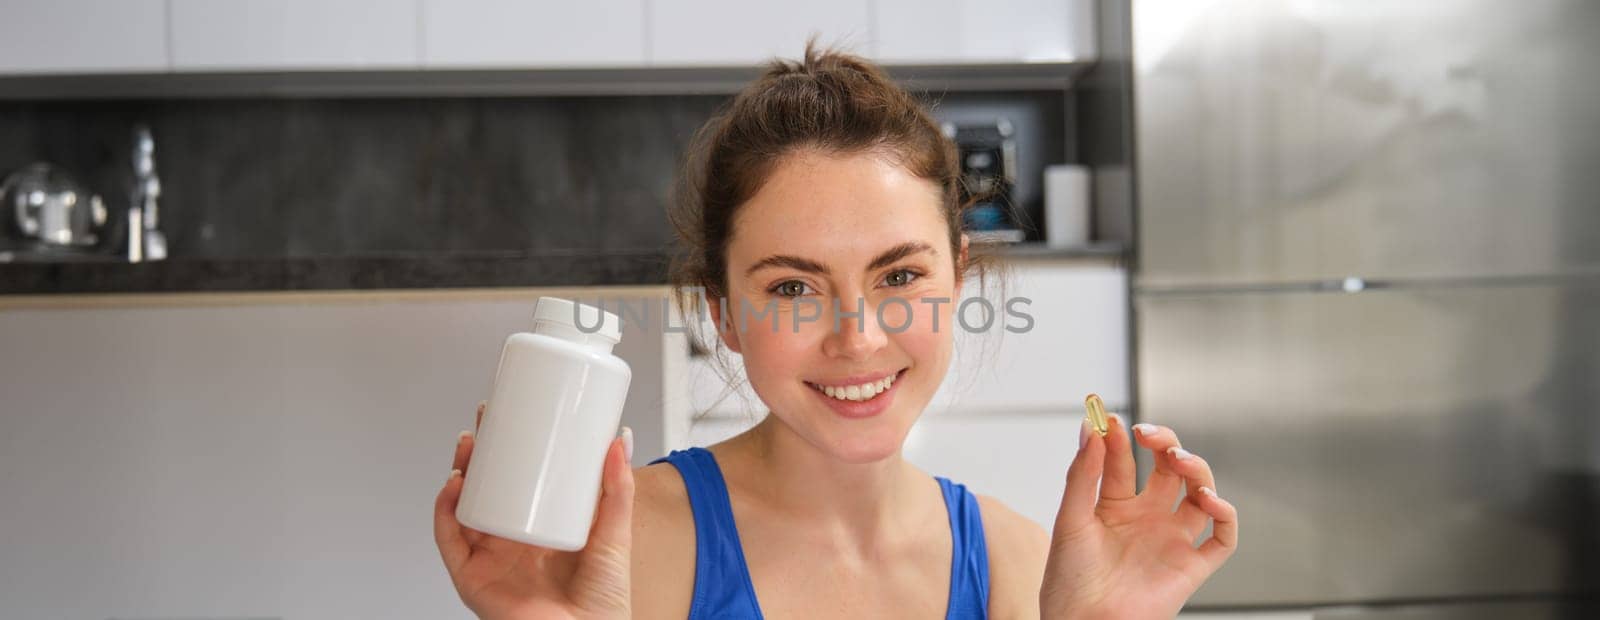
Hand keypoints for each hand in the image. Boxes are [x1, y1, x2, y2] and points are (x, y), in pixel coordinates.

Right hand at [433, 402, 634, 619]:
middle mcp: (511, 541)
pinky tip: (453, 486)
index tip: (512, 414)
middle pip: (484, 488)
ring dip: (458, 472)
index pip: (517, 481)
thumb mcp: (615, 534)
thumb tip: (620, 440)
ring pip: (462, 508)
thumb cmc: (604, 602)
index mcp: (541, 528)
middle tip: (486, 420)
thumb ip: (617, 490)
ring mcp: (490, 558)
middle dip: (479, 452)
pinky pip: (449, 541)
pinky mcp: (473, 578)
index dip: (509, 449)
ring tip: (468, 446)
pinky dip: (444, 512)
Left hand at [1040, 412, 1239, 618]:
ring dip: (1198, 470)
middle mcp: (1147, 519)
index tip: (1112, 421)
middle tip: (1150, 433)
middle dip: (1165, 444)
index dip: (1121, 438)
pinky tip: (1209, 499)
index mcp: (1114, 506)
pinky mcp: (1190, 566)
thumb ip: (1082, 474)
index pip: (1124, 461)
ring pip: (1200, 494)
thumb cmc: (1068, 581)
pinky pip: (1222, 538)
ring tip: (1179, 458)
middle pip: (1169, 469)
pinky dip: (1226, 515)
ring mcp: (1170, 540)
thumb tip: (1091, 428)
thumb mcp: (1070, 519)